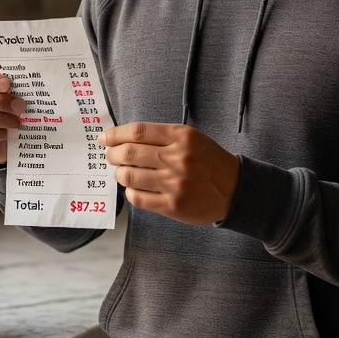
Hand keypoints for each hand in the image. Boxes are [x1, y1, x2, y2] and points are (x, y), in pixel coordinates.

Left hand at [100, 122, 239, 224]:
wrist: (234, 188)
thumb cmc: (207, 160)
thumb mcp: (190, 137)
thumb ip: (160, 136)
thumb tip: (121, 138)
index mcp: (182, 137)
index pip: (137, 132)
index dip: (115, 134)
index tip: (104, 138)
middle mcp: (178, 159)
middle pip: (129, 153)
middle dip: (112, 154)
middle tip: (111, 156)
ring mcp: (175, 184)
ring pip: (129, 176)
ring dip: (119, 173)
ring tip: (123, 172)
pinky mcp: (173, 206)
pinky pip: (137, 198)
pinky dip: (130, 191)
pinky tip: (135, 187)